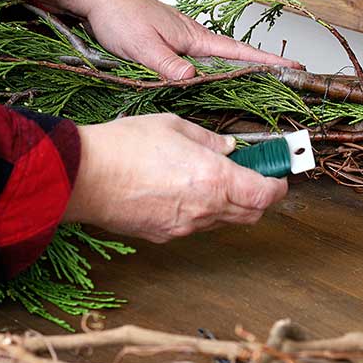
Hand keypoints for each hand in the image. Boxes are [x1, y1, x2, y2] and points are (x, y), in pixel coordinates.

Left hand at [34, 0, 301, 78]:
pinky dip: (215, 72)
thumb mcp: (142, 45)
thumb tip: (192, 80)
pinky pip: (200, 63)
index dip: (267, 62)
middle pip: (236, 58)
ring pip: (218, 62)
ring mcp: (183, 42)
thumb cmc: (120, 16)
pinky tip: (217, 82)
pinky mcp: (170, 46)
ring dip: (240, 72)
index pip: (239, 52)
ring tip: (263, 86)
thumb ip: (167, 64)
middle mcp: (193, 39)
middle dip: (263, 69)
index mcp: (194, 38)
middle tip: (289, 82)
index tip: (294, 67)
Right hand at [62, 114, 287, 242]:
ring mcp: (185, 226)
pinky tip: (185, 192)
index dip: (278, 185)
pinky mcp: (164, 235)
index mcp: (215, 179)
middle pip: (251, 214)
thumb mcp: (175, 126)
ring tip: (214, 180)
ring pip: (224, 222)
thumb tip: (230, 149)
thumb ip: (210, 141)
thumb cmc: (125, 146)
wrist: (84, 176)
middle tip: (254, 176)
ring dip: (230, 205)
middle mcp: (205, 209)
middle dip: (259, 197)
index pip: (265, 195)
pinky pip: (196, 227)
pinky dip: (202, 213)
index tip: (278, 174)